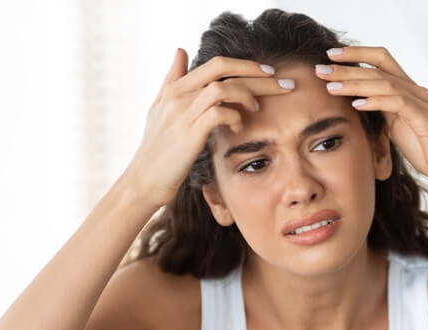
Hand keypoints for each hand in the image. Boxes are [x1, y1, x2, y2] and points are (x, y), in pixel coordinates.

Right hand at [123, 48, 294, 206]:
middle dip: (257, 73)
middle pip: (222, 69)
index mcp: (175, 88)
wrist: (145, 180)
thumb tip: (180, 50)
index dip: (245, 64)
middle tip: (283, 82)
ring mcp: (182, 114)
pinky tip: (240, 126)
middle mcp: (178, 95)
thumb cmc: (158, 148)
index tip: (268, 72)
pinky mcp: (189, 134)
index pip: (215, 63)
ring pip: (222, 88)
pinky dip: (235, 117)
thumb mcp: (161, 108)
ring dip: (247, 95)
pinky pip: (219, 113)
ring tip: (258, 108)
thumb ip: (172, 79)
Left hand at [316, 46, 427, 192]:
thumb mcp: (399, 128)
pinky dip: (375, 101)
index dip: (357, 54)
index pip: (381, 61)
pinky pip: (397, 104)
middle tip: (320, 69)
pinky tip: (357, 104)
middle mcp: (416, 91)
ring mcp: (422, 103)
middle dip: (347, 68)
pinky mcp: (425, 119)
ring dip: (355, 83)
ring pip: (384, 83)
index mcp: (409, 91)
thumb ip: (384, 112)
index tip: (330, 56)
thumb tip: (358, 104)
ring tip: (331, 87)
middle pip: (378, 69)